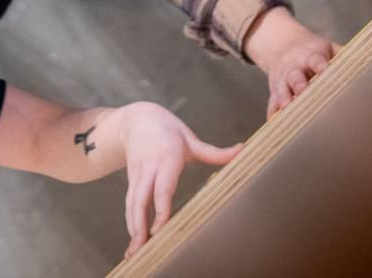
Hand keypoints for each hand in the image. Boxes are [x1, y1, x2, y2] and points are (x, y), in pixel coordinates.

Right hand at [103, 102, 239, 257]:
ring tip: (135, 252)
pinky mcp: (131, 182)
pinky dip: (130, 223)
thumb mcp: (190, 138)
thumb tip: (242, 150)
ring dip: (133, 228)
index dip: (160, 207)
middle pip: (141, 199)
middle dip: (140, 224)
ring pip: (132, 204)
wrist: (137, 119)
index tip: (160, 227)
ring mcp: (137, 176)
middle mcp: (149, 168)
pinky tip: (134, 242)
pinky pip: (129, 204)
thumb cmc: (168, 130)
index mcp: (166, 157)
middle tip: (143, 246)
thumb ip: (214, 151)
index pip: (162, 186)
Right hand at [242, 8, 337, 117]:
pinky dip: (273, 113)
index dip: (321, 66)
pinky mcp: (274, 91)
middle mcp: (294, 67)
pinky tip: (275, 123)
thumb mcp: (328, 47)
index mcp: (310, 55)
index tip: (326, 72)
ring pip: (281, 89)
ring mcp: (282, 79)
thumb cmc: (314, 52)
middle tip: (303, 92)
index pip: (316, 59)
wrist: (282, 46)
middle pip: (295, 75)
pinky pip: (271, 103)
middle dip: (299, 84)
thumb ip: (346, 56)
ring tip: (288, 108)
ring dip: (284, 98)